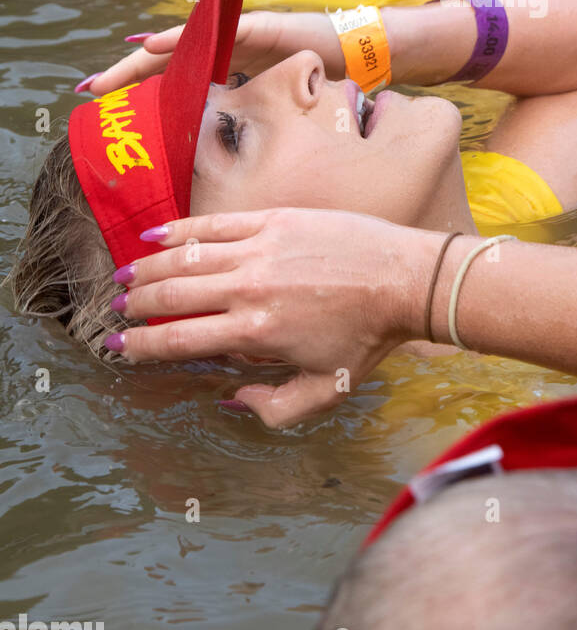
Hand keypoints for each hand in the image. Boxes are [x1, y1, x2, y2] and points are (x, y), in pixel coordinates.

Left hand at [83, 11, 343, 96]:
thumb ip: (241, 116)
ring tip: (113, 70)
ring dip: (144, 58)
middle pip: (169, 61)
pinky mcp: (261, 27)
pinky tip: (155, 46)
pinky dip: (185, 38)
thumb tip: (211, 148)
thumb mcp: (270, 105)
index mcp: (225, 69)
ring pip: (185, 44)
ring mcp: (240, 35)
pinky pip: (217, 33)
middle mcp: (226, 49)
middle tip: (89, 90)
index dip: (140, 91)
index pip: (175, 80)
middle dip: (127, 75)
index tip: (104, 106)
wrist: (359, 53)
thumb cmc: (317, 81)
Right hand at [108, 209, 439, 426]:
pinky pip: (215, 224)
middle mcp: (250, 288)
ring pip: (185, 257)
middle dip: (135, 306)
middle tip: (117, 312)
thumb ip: (273, 408)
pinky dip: (179, 231)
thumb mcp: (325, 392)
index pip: (179, 339)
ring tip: (124, 279)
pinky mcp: (275, 220)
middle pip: (171, 295)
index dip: (141, 346)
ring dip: (147, 269)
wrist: (406, 280)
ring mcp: (260, 248)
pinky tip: (154, 239)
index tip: (119, 348)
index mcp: (256, 332)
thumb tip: (230, 398)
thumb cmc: (368, 338)